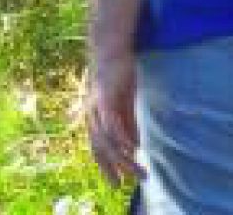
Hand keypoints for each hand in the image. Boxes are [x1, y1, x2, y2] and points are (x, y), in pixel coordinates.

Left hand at [85, 51, 144, 186]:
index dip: (105, 165)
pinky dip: (123, 140)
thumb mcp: (124, 104)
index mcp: (94, 115)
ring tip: (141, 173)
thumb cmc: (118, 75)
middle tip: (122, 185)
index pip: (96, 146)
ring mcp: (96, 105)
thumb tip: (134, 146)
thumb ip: (128, 123)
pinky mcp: (105, 97)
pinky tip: (134, 151)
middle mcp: (91, 112)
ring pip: (107, 140)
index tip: (116, 183)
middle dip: (110, 168)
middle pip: (99, 147)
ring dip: (124, 160)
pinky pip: (112, 124)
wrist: (111, 47)